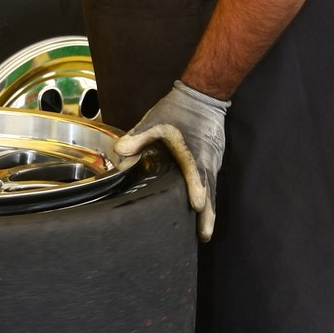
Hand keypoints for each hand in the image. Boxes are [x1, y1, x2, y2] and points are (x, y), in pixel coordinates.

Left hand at [115, 81, 229, 241]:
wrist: (203, 97)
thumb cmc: (178, 109)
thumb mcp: (155, 119)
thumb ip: (137, 137)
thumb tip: (119, 154)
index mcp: (192, 150)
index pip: (196, 172)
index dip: (197, 188)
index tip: (198, 204)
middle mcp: (207, 160)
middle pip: (209, 190)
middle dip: (208, 214)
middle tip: (204, 235)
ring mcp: (213, 163)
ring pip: (213, 190)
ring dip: (210, 212)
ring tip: (204, 233)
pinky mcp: (214, 163)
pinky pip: (212, 185)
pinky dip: (209, 200)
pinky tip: (204, 214)